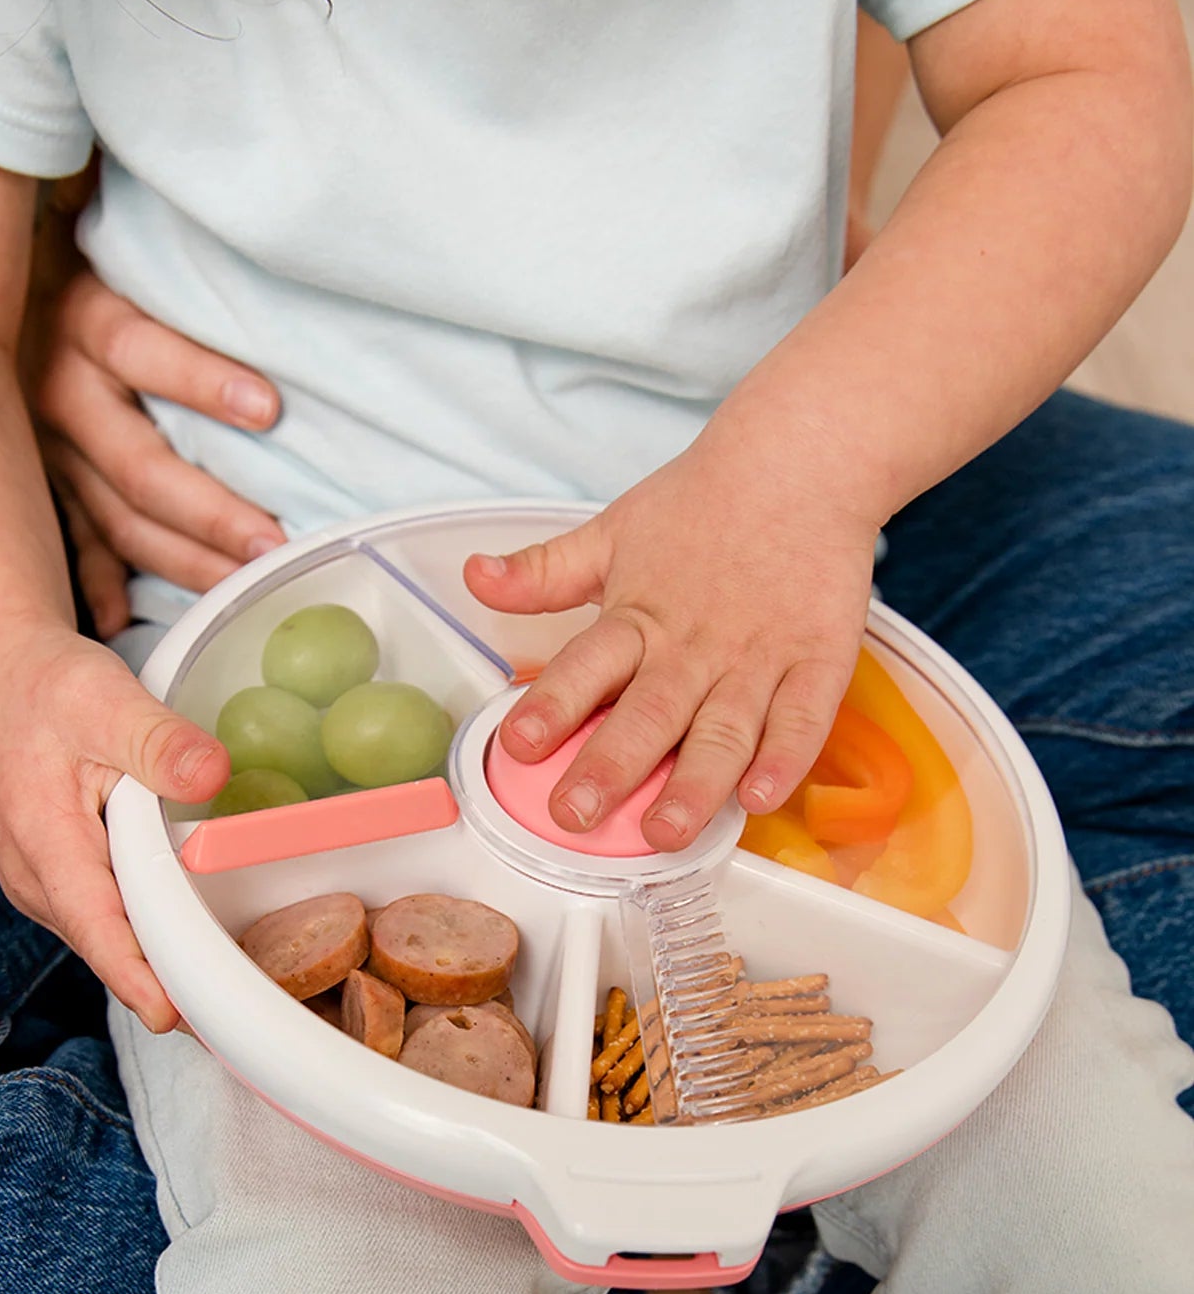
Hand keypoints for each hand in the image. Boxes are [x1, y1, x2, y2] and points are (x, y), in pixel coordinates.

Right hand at [0, 627, 227, 1029]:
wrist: (3, 673)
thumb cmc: (49, 686)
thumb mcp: (106, 698)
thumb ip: (159, 741)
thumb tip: (212, 775)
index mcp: (41, 839)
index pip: (94, 925)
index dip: (136, 975)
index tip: (175, 1018)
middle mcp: (35, 877)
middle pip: (109, 944)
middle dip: (168, 981)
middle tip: (237, 1016)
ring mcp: (43, 884)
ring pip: (109, 936)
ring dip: (161, 960)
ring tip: (232, 990)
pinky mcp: (61, 879)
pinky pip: (108, 918)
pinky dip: (149, 932)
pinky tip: (197, 940)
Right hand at [31, 271, 285, 635]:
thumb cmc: (79, 250)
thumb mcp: (118, 240)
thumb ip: (171, 258)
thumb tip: (254, 239)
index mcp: (81, 318)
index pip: (141, 347)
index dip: (202, 379)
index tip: (269, 409)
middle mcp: (56, 387)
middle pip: (137, 460)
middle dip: (209, 508)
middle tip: (272, 543)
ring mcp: (43, 443)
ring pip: (115, 513)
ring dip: (179, 555)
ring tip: (242, 585)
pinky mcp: (37, 476)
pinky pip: (71, 539)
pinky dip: (95, 580)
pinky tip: (121, 620)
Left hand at [463, 428, 878, 851]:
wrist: (802, 463)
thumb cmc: (702, 506)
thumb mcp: (612, 533)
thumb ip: (543, 572)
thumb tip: (474, 577)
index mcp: (638, 616)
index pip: (586, 666)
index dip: (552, 705)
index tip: (519, 745)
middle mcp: (694, 646)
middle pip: (650, 713)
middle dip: (611, 767)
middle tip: (576, 814)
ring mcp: (759, 658)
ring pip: (723, 731)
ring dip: (694, 784)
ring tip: (666, 831)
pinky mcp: (819, 662)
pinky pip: (802, 719)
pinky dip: (784, 759)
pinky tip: (759, 798)